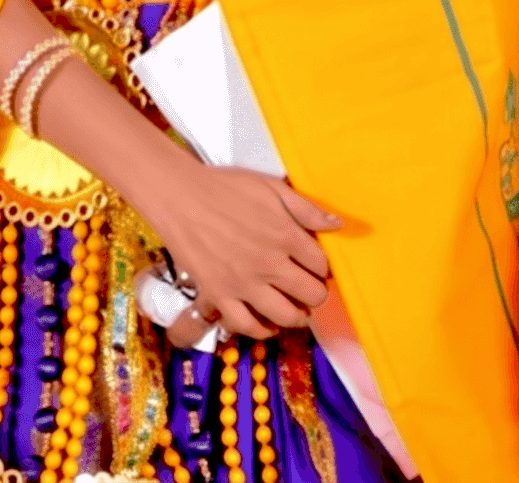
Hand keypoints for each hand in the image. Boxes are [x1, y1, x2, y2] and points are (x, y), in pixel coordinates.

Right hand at [148, 167, 338, 337]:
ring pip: (285, 315)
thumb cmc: (226, 188)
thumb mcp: (272, 188)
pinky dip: (262, 330)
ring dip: (298, 316)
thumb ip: (307, 209)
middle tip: (311, 289)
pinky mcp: (220, 295)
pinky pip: (247, 325)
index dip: (324, 268)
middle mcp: (269, 264)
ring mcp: (244, 283)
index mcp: (286, 235)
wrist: (180, 197)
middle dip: (317, 293)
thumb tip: (339, 225)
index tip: (317, 267)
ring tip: (298, 311)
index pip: (322, 264)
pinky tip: (269, 325)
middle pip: (311, 294)